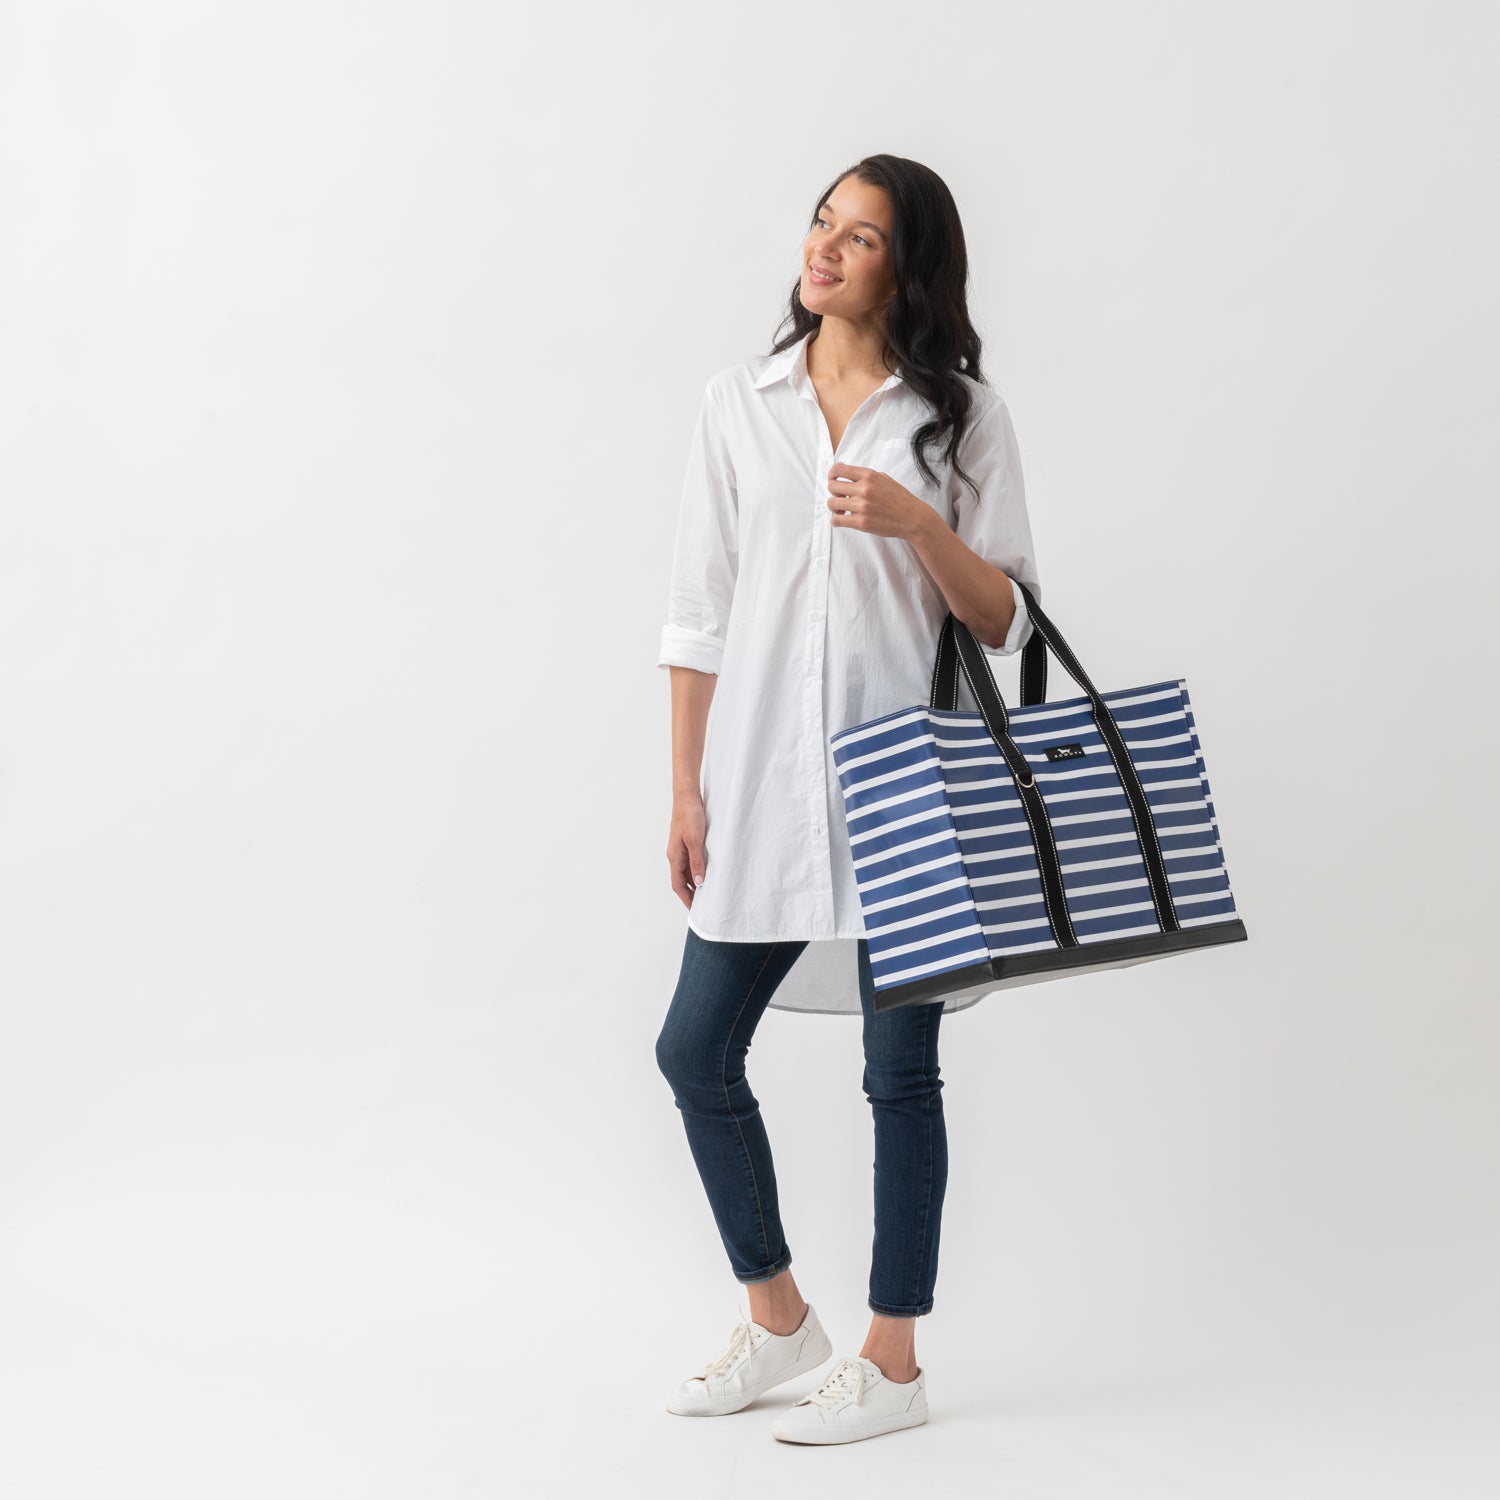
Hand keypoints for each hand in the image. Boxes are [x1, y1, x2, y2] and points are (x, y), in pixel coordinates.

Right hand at [667, 794, 707, 909]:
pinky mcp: (686, 842)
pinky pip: (690, 861)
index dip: (686, 898)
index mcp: (674, 856)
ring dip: (694, 882)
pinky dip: (698, 869)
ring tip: (707, 891)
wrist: (687, 796)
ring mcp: (680, 848)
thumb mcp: (695, 841)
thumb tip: (698, 883)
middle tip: (703, 905)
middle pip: (681, 880)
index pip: (678, 885)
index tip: (694, 910)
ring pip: (686, 871)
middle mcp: (675, 855)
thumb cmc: (689, 816)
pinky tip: (707, 871)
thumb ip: (696, 862)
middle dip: (690, 893)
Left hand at [826, 463, 929, 539]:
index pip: (838, 469)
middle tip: (840, 497)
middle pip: (832, 486)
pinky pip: (836, 520)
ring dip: (834, 507)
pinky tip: (843, 519)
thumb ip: (863, 475)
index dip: (831, 475)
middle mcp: (864, 489)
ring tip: (842, 509)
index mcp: (869, 475)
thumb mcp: (883, 478)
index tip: (833, 480)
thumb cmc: (899, 498)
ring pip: (831, 503)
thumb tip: (843, 468)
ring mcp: (862, 506)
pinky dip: (835, 520)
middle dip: (833, 492)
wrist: (912, 517)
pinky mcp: (861, 522)